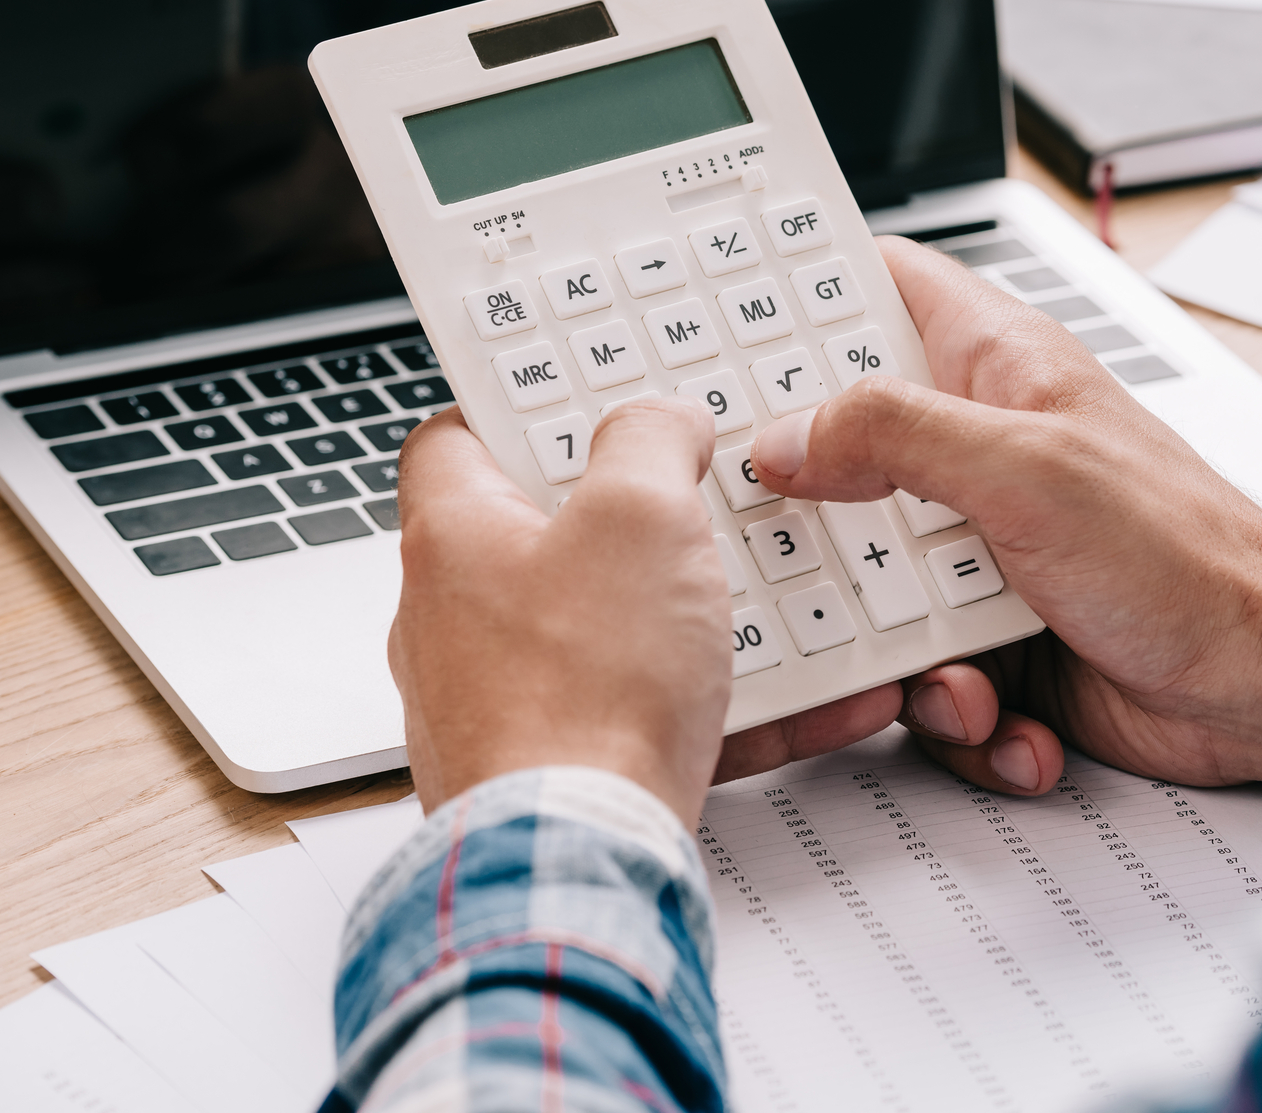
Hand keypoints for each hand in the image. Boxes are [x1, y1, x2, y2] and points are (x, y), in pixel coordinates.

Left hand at [389, 402, 730, 822]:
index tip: (585, 403)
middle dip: (628, 521)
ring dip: (681, 617)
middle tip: (693, 496)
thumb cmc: (584, 693)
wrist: (579, 857)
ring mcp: (499, 701)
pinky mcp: (550, 767)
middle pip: (540, 538)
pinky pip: (641, 716)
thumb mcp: (640, 516)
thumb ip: (649, 442)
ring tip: (760, 603)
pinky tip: (807, 704)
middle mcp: (456, 621)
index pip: (455, 439)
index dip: (522, 411)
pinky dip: (717, 706)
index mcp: (454, 538)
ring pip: (600, 632)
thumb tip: (658, 422)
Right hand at [715, 236, 1261, 795]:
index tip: (720, 328)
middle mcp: (977, 453)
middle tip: (789, 548)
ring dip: (894, 647)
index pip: (878, 289)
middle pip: (838, 452)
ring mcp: (979, 547)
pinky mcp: (990, 634)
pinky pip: (918, 669)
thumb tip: (785, 435)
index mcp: (994, 372)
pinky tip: (1008, 713)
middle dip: (811, 519)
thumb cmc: (1186, 554)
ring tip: (955, 668)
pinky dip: (956, 707)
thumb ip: (895, 434)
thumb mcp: (1027, 469)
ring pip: (863, 582)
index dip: (800, 295)